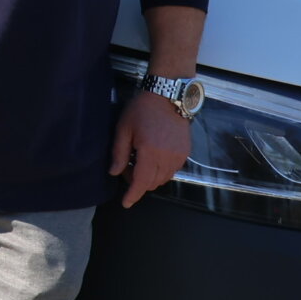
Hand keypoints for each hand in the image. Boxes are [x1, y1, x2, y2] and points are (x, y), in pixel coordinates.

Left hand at [110, 90, 193, 206]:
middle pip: (153, 183)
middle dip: (138, 182)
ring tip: (139, 161)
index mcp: (150, 152)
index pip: (142, 182)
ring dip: (150, 177)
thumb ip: (119, 154)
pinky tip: (152, 159)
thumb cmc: (141, 111)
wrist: (168, 96)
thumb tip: (114, 173)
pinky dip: (161, 171)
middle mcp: (168, 157)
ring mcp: (179, 156)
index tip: (126, 203)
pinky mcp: (186, 153)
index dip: (133, 195)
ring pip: (164, 179)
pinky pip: (172, 171)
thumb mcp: (123, 129)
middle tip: (127, 168)